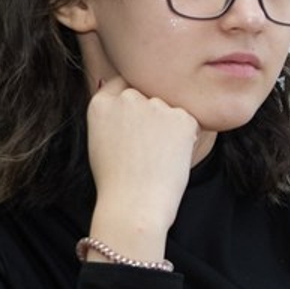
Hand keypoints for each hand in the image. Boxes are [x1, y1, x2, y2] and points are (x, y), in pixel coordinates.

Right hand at [86, 78, 199, 254]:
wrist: (135, 204)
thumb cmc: (117, 182)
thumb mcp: (100, 140)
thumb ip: (114, 115)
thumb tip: (129, 98)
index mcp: (102, 103)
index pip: (123, 84)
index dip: (135, 100)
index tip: (140, 116)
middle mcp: (127, 97)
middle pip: (150, 96)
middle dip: (154, 116)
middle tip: (150, 149)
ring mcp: (155, 105)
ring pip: (170, 110)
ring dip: (170, 127)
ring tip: (158, 158)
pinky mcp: (181, 117)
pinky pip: (189, 122)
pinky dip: (186, 138)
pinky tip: (172, 159)